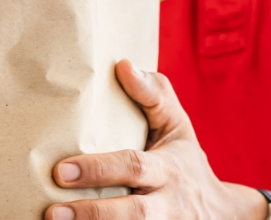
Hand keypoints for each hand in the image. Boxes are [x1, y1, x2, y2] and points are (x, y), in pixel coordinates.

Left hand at [45, 60, 267, 219]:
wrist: (219, 211)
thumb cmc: (183, 159)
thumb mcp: (177, 125)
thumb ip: (153, 95)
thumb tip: (123, 65)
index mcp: (168, 169)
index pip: (133, 167)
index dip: (98, 170)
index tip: (61, 171)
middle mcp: (167, 204)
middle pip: (132, 213)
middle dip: (92, 213)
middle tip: (51, 211)